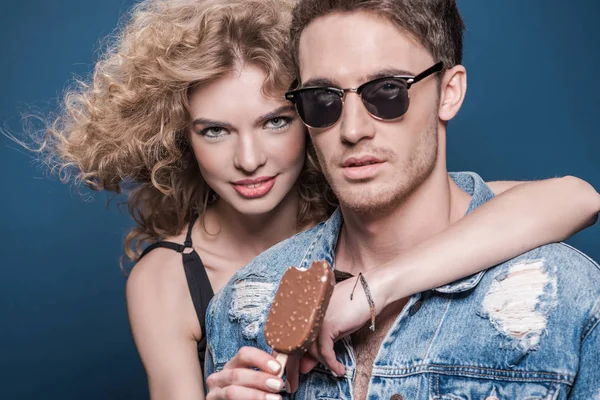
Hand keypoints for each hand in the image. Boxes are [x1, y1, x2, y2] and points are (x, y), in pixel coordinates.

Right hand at [206, 346, 285, 399]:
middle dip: (260, 379)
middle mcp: (219, 377)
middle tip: (278, 385)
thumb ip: (268, 370)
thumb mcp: (256, 379)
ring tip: (275, 399)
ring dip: (255, 395)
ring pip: (232, 392)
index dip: (261, 359)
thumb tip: (285, 358)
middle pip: (238, 374)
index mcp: (232, 365)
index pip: (244, 354)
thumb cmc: (249, 391)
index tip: (278, 368)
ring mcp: (215, 393)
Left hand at [293, 269, 388, 388]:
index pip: (288, 337)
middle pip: (294, 345)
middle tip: (293, 384)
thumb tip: (305, 364)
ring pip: (311, 350)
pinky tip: (339, 369)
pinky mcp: (326, 325)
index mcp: (302, 310)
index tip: (290, 373)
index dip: (287, 357)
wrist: (371, 290)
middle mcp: (304, 313)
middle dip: (293, 368)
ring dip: (323, 364)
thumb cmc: (353, 305)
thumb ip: (318, 342)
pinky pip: (325, 352)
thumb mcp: (332, 327)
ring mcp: (314, 318)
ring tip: (335, 370)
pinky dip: (332, 363)